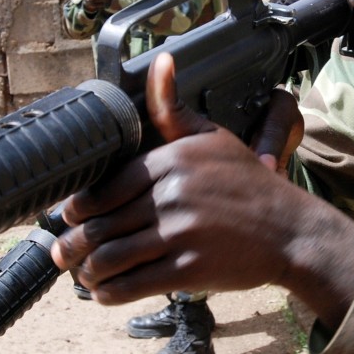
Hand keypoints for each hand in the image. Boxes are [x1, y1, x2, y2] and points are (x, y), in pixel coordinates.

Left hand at [51, 53, 353, 327]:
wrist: (291, 231)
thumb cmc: (249, 184)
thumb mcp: (213, 138)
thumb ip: (174, 108)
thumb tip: (161, 60)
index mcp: (171, 161)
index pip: (105, 188)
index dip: (77, 209)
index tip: (67, 219)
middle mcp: (171, 195)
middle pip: (101, 225)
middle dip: (72, 245)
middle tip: (62, 254)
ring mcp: (180, 233)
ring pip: (111, 257)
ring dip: (87, 271)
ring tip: (83, 275)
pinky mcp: (189, 269)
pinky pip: (134, 284)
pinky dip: (110, 292)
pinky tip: (103, 293)